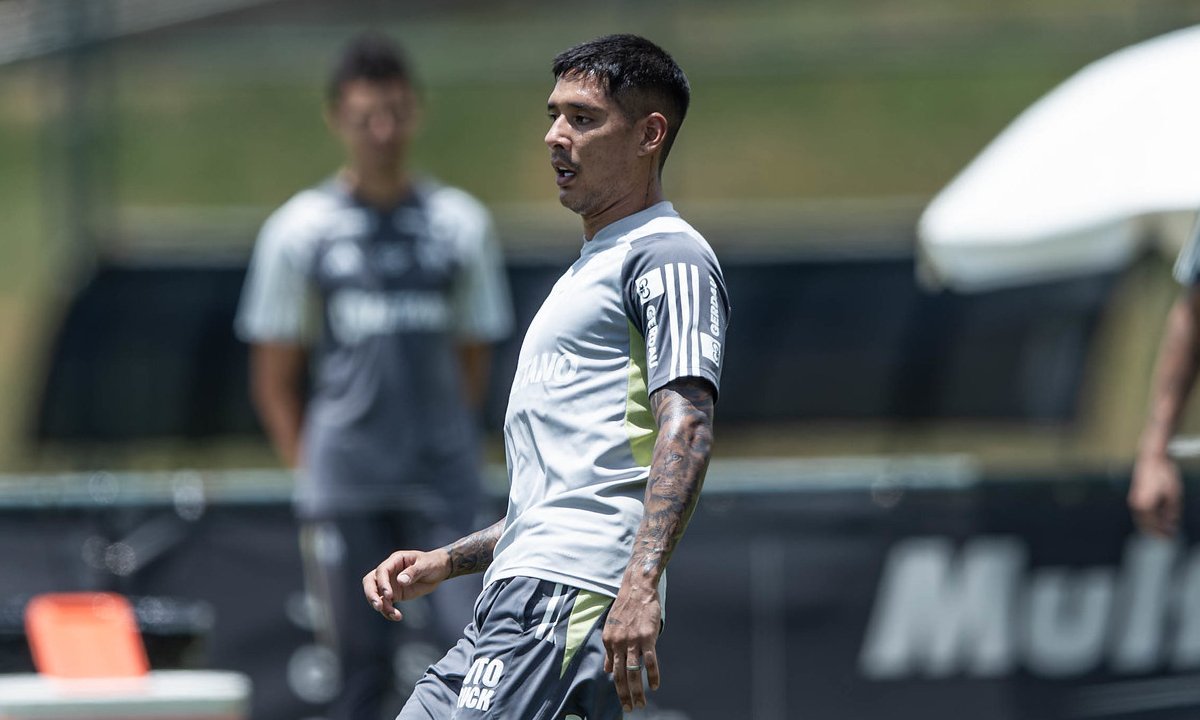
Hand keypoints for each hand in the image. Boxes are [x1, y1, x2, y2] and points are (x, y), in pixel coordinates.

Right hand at [362, 549, 451, 620]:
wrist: (439, 571)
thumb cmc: (432, 563)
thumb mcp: (426, 565)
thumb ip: (413, 572)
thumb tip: (400, 581)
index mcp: (395, 560)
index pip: (382, 571)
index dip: (382, 583)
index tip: (389, 595)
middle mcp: (389, 572)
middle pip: (370, 582)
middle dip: (371, 595)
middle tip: (378, 606)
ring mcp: (390, 583)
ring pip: (376, 595)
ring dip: (382, 607)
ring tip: (395, 615)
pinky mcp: (394, 594)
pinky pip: (386, 604)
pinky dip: (388, 611)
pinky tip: (397, 617)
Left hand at [602, 583, 661, 712]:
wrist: (637, 587)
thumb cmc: (625, 607)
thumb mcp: (611, 628)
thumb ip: (609, 650)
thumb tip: (605, 670)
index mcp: (608, 641)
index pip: (612, 671)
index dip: (618, 687)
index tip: (624, 699)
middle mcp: (618, 643)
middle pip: (621, 676)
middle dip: (625, 695)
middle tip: (629, 709)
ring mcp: (632, 641)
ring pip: (634, 672)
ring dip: (638, 691)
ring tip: (641, 704)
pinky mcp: (647, 637)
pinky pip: (650, 661)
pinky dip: (653, 675)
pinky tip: (655, 686)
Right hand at [1130, 452, 1183, 536]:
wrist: (1151, 458)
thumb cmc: (1163, 475)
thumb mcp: (1173, 495)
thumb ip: (1172, 512)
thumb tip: (1172, 523)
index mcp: (1145, 507)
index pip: (1154, 527)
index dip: (1163, 533)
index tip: (1171, 536)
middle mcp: (1136, 505)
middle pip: (1145, 525)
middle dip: (1157, 530)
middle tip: (1168, 535)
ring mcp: (1134, 500)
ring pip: (1142, 519)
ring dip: (1153, 524)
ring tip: (1165, 526)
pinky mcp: (1134, 495)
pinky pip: (1141, 512)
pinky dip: (1149, 517)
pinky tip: (1158, 516)